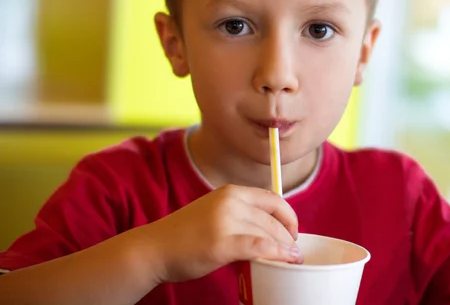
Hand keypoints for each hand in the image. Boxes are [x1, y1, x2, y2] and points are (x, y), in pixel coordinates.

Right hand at [138, 184, 301, 282]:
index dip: (289, 216)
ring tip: (292, 258)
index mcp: (230, 192)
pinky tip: (287, 260)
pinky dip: (278, 254)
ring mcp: (226, 221)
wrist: (154, 249)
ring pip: (270, 233)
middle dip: (288, 236)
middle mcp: (230, 201)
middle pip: (274, 218)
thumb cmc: (185, 236)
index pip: (272, 199)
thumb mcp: (215, 212)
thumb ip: (240, 214)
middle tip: (292, 250)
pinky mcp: (222, 243)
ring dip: (286, 248)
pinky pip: (261, 247)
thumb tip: (272, 229)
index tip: (293, 231)